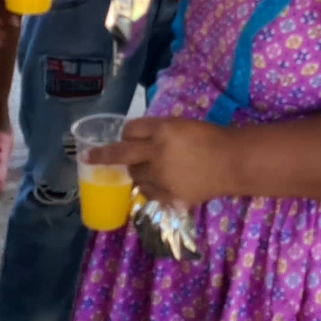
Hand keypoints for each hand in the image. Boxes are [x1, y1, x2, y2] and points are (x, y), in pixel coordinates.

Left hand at [89, 117, 235, 207]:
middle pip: (121, 154)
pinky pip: (148, 191)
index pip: (131, 129)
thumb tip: (136, 139)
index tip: (121, 137)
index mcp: (163, 130)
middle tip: (89, 157)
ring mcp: (161, 176)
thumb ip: (158, 131)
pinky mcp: (168, 194)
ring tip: (151, 169)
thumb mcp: (182, 125)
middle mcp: (157, 152)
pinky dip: (150, 186)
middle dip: (103, 155)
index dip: (126, 133)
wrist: (232, 162)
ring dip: (137, 171)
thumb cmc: (210, 137)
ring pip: (134, 175)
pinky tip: (161, 182)